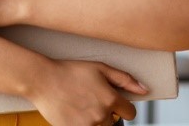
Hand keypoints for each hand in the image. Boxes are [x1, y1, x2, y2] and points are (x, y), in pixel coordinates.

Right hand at [27, 59, 148, 125]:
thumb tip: (145, 90)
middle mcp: (101, 114)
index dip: (123, 107)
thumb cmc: (70, 71)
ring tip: (81, 106)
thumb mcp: (100, 68)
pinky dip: (82, 124)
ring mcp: (87, 125)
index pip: (131, 113)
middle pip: (114, 122)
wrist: (43, 80)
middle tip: (90, 101)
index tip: (114, 103)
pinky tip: (74, 113)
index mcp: (110, 98)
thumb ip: (125, 79)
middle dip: (106, 114)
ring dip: (94, 121)